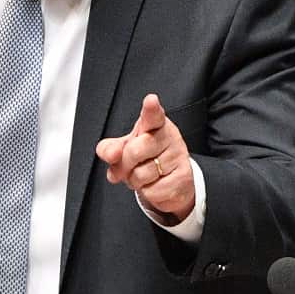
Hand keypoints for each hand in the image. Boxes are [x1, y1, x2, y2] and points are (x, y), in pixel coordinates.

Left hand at [95, 93, 194, 222]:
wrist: (172, 180)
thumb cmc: (146, 157)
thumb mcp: (124, 149)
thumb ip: (110, 149)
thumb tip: (111, 154)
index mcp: (154, 124)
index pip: (153, 115)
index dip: (151, 109)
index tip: (150, 101)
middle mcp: (168, 136)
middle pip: (135, 150)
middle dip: (125, 164)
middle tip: (128, 166)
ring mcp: (178, 155)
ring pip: (142, 174)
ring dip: (135, 180)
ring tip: (143, 175)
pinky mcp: (184, 176)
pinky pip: (152, 190)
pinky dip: (148, 192)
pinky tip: (155, 184)